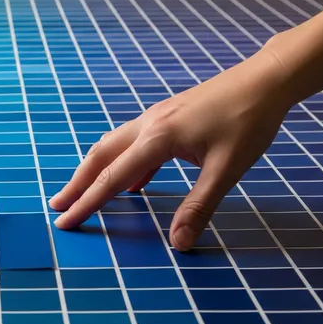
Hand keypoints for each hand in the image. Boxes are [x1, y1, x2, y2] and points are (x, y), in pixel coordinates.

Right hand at [49, 48, 295, 251]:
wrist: (265, 79)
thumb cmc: (249, 122)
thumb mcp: (226, 169)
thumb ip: (199, 206)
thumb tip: (179, 243)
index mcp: (156, 139)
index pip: (112, 177)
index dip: (87, 202)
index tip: (66, 221)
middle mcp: (147, 126)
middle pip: (100, 156)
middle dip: (77, 183)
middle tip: (57, 207)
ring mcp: (155, 118)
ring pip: (112, 146)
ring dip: (94, 170)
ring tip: (83, 192)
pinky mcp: (166, 117)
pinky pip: (132, 143)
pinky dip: (122, 163)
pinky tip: (133, 183)